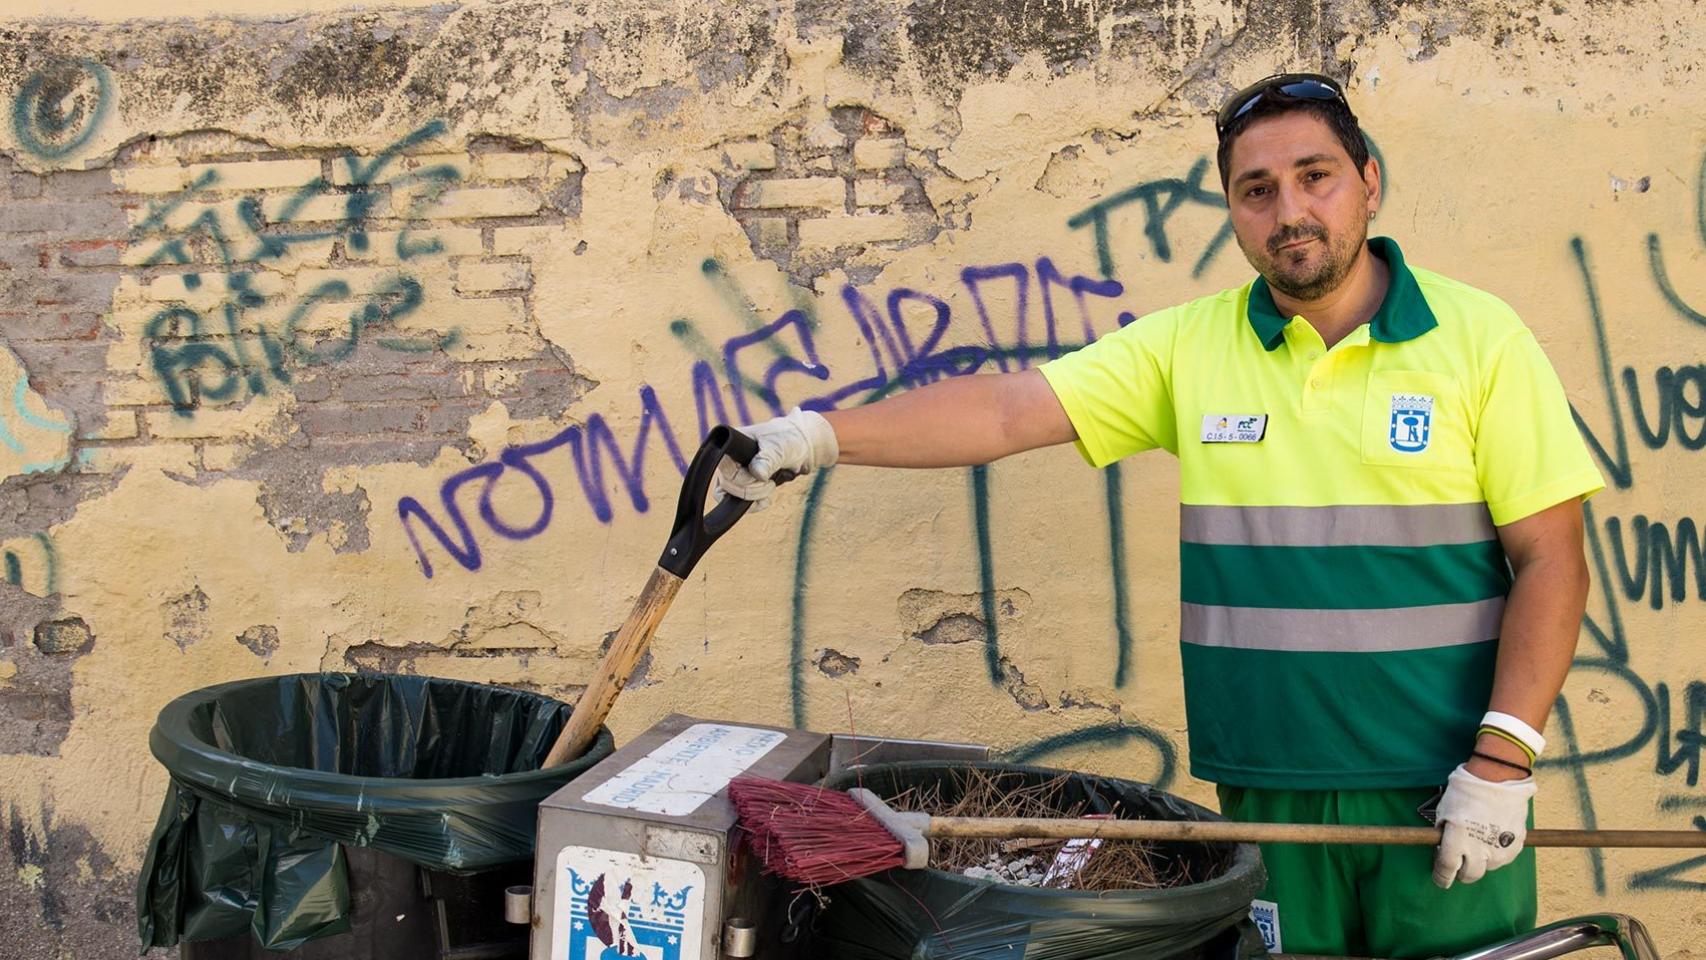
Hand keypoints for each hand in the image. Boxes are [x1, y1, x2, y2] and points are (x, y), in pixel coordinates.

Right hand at [714, 408, 837, 510]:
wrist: (801, 447)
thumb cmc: (788, 440)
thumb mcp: (779, 447)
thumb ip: (768, 459)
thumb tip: (757, 474)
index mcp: (733, 446)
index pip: (724, 469)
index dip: (741, 478)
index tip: (762, 477)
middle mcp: (730, 460)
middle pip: (727, 485)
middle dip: (751, 489)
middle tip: (770, 482)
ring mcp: (735, 474)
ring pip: (732, 495)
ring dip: (754, 497)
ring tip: (770, 486)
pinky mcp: (743, 486)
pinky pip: (739, 502)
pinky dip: (754, 505)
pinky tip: (767, 499)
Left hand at [1431, 764, 1535, 888]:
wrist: (1498, 779)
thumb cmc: (1466, 793)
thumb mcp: (1444, 812)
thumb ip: (1443, 835)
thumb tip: (1442, 850)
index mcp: (1457, 840)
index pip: (1446, 869)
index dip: (1441, 877)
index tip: (1441, 879)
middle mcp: (1479, 850)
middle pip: (1469, 876)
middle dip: (1462, 872)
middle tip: (1459, 861)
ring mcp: (1499, 850)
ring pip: (1487, 868)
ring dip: (1480, 860)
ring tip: (1478, 839)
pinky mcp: (1515, 847)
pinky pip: (1502, 858)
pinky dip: (1495, 852)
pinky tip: (1492, 835)